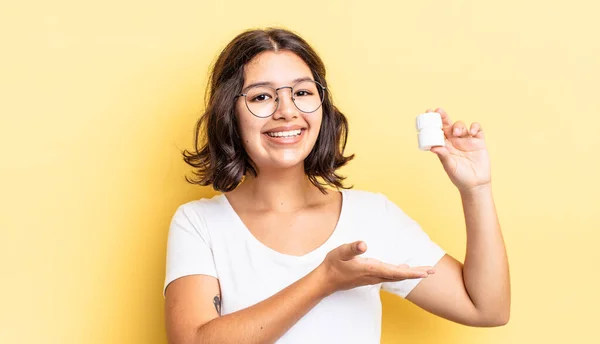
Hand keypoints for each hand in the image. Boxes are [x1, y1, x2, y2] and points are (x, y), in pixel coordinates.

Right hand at [318, 241, 434, 295]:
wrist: (326, 281)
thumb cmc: (333, 265)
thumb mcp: (341, 252)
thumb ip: (352, 248)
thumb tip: (364, 244)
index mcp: (371, 268)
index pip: (396, 272)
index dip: (412, 272)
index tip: (425, 272)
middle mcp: (374, 275)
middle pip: (400, 276)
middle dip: (416, 273)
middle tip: (432, 271)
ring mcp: (372, 278)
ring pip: (395, 277)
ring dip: (409, 274)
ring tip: (422, 271)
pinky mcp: (369, 277)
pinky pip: (389, 276)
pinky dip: (400, 274)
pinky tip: (402, 271)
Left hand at [427, 108, 491, 192]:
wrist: (475, 185)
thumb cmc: (459, 177)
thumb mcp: (449, 167)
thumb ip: (443, 156)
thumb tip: (433, 147)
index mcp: (445, 146)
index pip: (437, 131)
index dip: (433, 122)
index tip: (428, 113)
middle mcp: (454, 141)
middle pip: (448, 125)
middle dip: (443, 116)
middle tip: (438, 111)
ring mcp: (467, 140)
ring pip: (461, 126)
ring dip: (458, 126)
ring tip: (457, 133)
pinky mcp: (479, 142)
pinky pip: (477, 129)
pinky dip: (475, 127)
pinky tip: (472, 132)